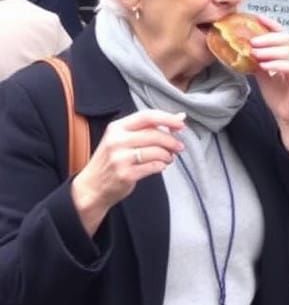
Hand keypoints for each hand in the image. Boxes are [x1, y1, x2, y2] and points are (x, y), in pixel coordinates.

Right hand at [71, 108, 185, 234]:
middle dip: (171, 140)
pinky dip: (161, 165)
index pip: (147, 116)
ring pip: (156, 151)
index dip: (168, 118)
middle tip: (179, 146)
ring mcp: (119, 158)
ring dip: (168, 155)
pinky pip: (153, 166)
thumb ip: (149, 127)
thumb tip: (181, 117)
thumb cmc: (111, 160)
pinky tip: (161, 166)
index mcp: (117, 127)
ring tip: (169, 158)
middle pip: (154, 134)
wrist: (91, 187)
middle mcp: (116, 141)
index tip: (181, 124)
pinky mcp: (124, 174)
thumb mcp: (123, 138)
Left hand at [247, 23, 288, 165]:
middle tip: (252, 41)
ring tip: (254, 53)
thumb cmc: (278, 95)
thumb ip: (258, 62)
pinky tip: (264, 65)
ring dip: (269, 50)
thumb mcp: (264, 75)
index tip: (257, 18)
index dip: (271, 25)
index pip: (282, 33)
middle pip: (285, 38)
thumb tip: (243, 50)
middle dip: (268, 38)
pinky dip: (276, 64)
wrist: (288, 115)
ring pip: (287, 51)